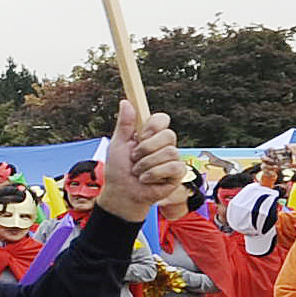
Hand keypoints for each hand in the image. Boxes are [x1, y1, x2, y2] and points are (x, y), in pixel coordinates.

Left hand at [90, 105, 182, 225]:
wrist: (121, 194)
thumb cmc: (119, 171)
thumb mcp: (118, 145)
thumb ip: (124, 124)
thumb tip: (125, 102)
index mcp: (150, 136)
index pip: (162, 119)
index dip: (154, 125)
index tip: (141, 135)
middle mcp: (163, 145)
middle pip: (169, 135)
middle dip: (146, 148)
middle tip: (135, 158)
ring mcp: (172, 159)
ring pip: (170, 152)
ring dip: (147, 164)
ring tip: (138, 172)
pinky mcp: (177, 174)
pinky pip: (173, 167)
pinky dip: (154, 174)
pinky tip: (146, 179)